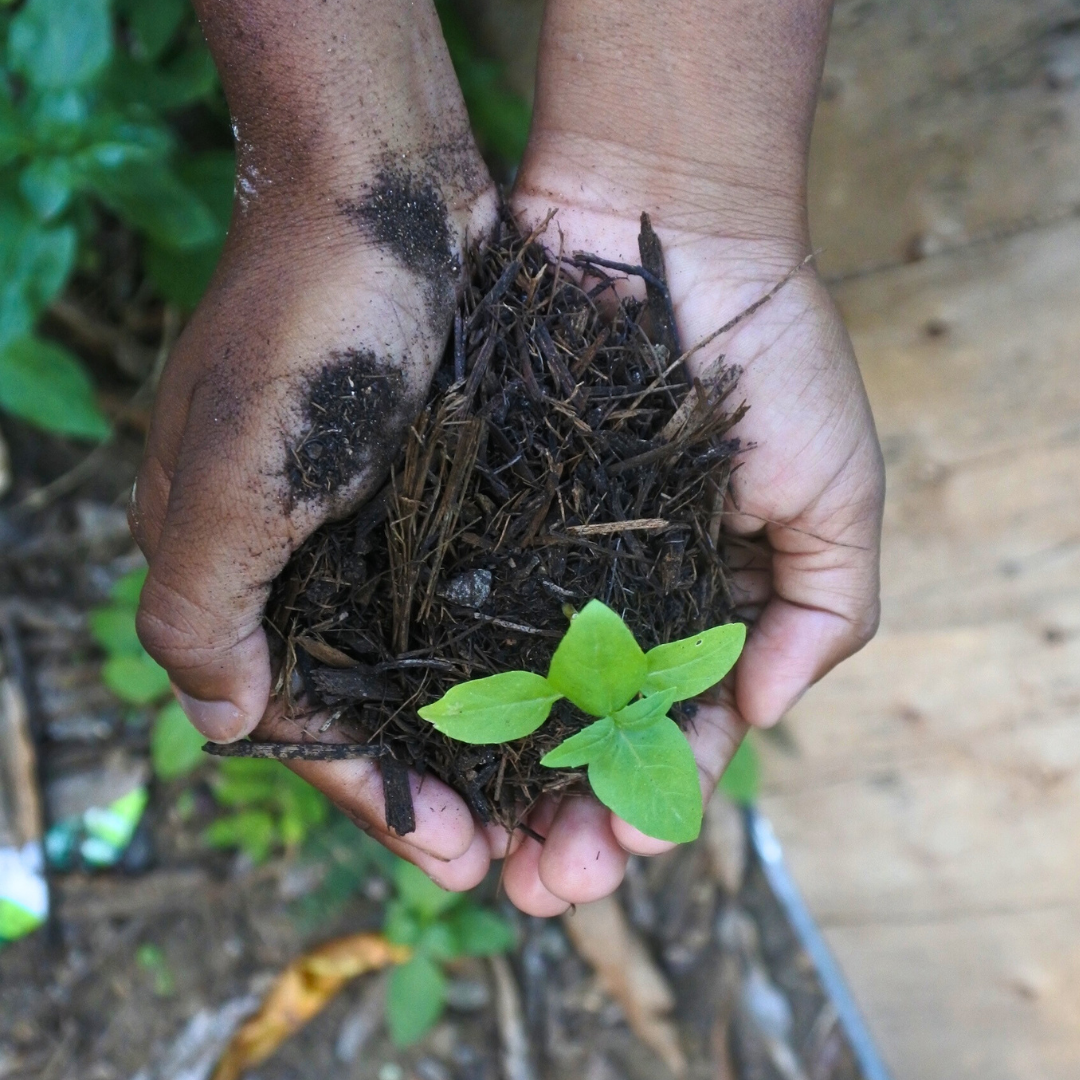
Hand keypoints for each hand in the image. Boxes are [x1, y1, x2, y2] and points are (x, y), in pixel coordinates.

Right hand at [131, 0, 502, 886]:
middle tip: (536, 854)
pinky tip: (579, 686)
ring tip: (570, 791)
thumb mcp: (234, 472)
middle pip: (383, 710)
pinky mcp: (446, 483)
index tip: (468, 866)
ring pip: (442, 661)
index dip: (382, 804)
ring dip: (499, 731)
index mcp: (244, 573)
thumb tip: (217, 722)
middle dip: (452, 788)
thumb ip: (204, 604)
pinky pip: (485, 593)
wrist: (387, 187)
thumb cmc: (308, 324)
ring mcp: (384, 523)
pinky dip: (523, 646)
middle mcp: (313, 560)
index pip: (308, 726)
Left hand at [491, 0, 884, 913]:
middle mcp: (615, 601)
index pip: (682, 732)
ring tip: (485, 864)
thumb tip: (758, 716)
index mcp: (702, 609)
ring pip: (515, 703)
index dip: (658, 801)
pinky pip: (455, 617)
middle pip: (588, 739)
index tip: (625, 856)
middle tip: (539, 891)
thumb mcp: (836, 491)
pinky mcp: (474, 520)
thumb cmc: (768, 355)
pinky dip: (448, 692)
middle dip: (569, 822)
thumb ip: (819, 612)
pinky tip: (431, 755)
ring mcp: (539, 564)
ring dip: (503, 787)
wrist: (659, 228)